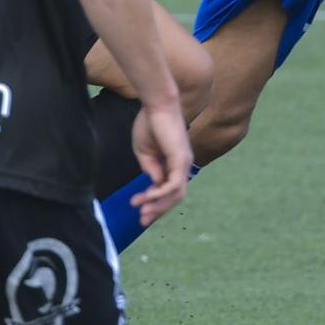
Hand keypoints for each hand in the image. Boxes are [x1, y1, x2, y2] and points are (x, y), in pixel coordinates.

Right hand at [129, 105, 192, 226]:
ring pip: (175, 194)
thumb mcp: (144, 152)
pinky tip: (146, 197)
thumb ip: (150, 169)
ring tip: (141, 210)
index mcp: (174, 164)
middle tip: (141, 220)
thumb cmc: (149, 124)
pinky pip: (173, 185)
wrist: (156, 104)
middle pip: (175, 197)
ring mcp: (184, 163)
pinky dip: (160, 194)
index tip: (139, 210)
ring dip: (158, 205)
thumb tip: (155, 185)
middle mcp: (183, 166)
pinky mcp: (181, 160)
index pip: (169, 190)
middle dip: (158, 210)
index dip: (155, 202)